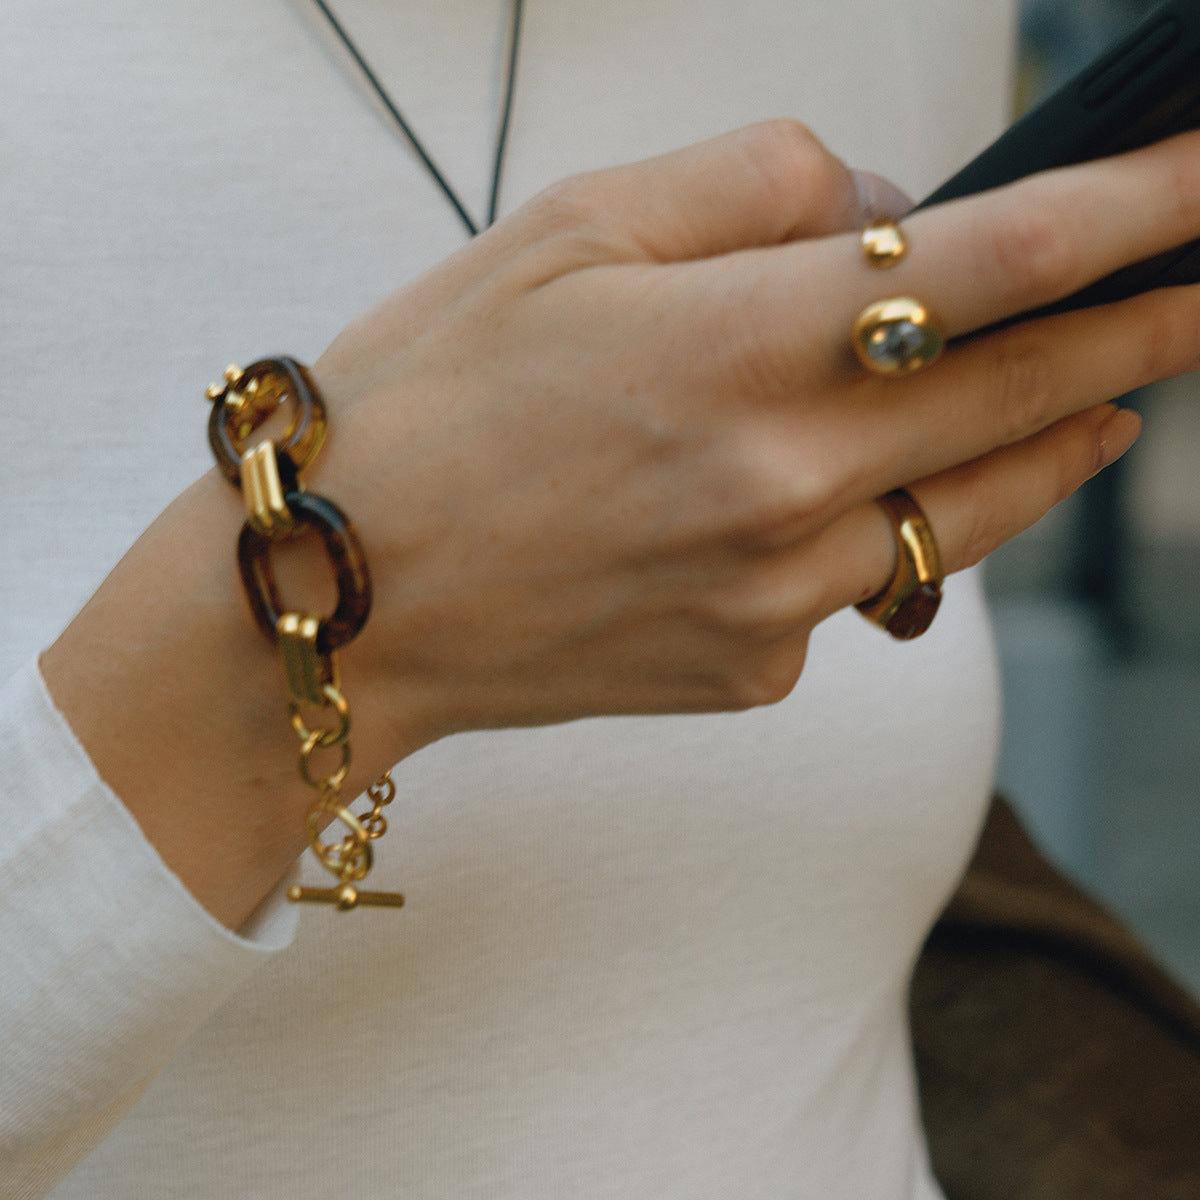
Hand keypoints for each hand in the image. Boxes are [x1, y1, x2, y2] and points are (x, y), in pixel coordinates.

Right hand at [45, 120, 1199, 926]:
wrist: (341, 594)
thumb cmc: (426, 404)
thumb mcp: (564, 231)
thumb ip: (752, 183)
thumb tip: (883, 205)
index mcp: (733, 345)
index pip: (990, 264)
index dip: (1126, 219)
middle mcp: (778, 482)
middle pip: (1021, 396)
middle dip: (1135, 339)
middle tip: (1199, 306)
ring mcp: (777, 595)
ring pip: (971, 513)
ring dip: (1049, 451)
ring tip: (1103, 406)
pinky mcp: (754, 668)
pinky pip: (860, 590)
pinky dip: (875, 533)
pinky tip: (838, 505)